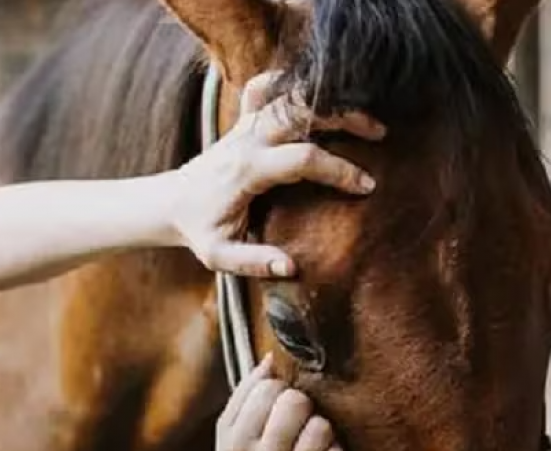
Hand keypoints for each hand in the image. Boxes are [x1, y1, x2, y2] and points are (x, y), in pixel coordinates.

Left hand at [173, 70, 385, 277]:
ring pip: (289, 96)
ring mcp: (245, 125)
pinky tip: (316, 94)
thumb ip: (254, 261)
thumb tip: (291, 266)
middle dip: (344, 119)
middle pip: (301, 113)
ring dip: (327, 100)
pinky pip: (263, 88)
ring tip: (362, 115)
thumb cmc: (200, 230)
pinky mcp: (243, 121)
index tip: (366, 186)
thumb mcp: (220, 255)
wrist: (171, 203)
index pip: (303, 159)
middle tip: (379, 134)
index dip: (338, 170)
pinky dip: (288, 83)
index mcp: (247, 170)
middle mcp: (248, 140)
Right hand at [204, 354, 345, 450]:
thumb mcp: (225, 437)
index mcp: (236, 443)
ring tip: (304, 441)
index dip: (275, 391)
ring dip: (317, 428)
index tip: (272, 406)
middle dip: (298, 405)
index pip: (268, 389)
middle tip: (291, 421)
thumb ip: (244, 395)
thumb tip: (271, 360)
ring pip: (323, 426)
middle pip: (298, 402)